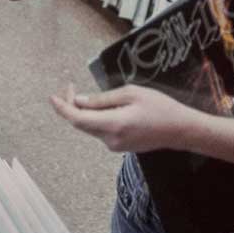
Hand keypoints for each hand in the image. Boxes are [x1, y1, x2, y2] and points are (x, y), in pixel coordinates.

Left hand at [50, 84, 197, 153]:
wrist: (181, 130)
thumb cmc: (160, 107)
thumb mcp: (131, 94)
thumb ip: (103, 99)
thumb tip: (79, 101)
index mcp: (113, 125)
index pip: (77, 119)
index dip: (62, 108)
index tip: (52, 96)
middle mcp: (110, 139)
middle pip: (81, 124)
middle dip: (72, 106)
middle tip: (70, 86)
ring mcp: (115, 146)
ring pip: (91, 127)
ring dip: (85, 112)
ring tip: (90, 94)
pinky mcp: (120, 146)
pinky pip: (101, 130)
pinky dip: (97, 118)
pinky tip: (105, 106)